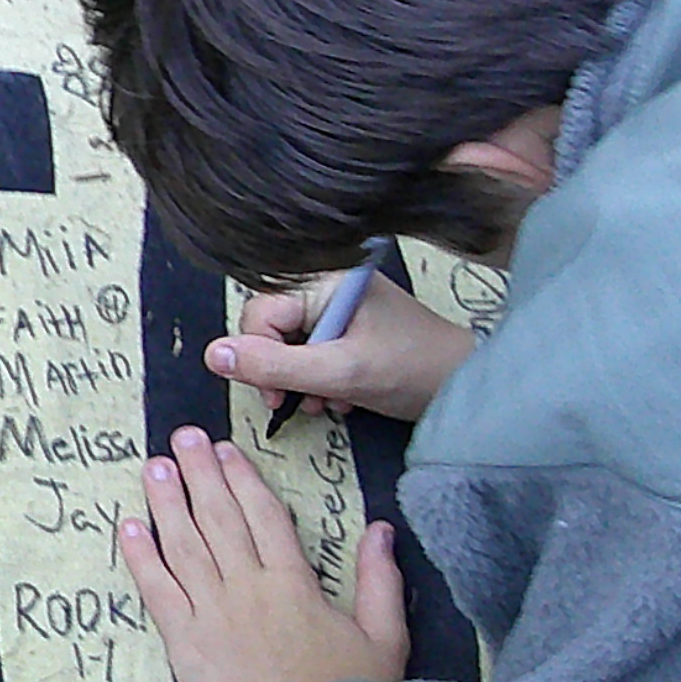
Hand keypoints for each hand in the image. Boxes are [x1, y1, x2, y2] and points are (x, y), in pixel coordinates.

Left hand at [116, 427, 404, 681]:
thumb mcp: (385, 640)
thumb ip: (380, 581)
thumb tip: (381, 528)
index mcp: (296, 584)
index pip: (265, 516)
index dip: (243, 479)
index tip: (225, 449)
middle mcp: (249, 588)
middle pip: (219, 518)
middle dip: (199, 473)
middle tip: (181, 437)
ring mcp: (212, 614)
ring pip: (184, 545)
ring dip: (165, 502)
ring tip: (152, 466)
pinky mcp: (184, 644)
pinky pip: (157, 591)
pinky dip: (140, 557)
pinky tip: (128, 527)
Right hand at [208, 276, 473, 422]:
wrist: (467, 387)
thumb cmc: (413, 370)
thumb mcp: (339, 372)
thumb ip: (275, 365)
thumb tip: (213, 355)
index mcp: (324, 279)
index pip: (259, 314)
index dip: (259, 357)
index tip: (276, 395)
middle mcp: (328, 284)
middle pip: (271, 329)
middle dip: (282, 371)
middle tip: (299, 401)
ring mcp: (340, 306)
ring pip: (289, 344)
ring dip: (300, 380)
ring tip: (326, 400)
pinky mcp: (351, 327)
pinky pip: (312, 350)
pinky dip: (318, 378)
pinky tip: (339, 396)